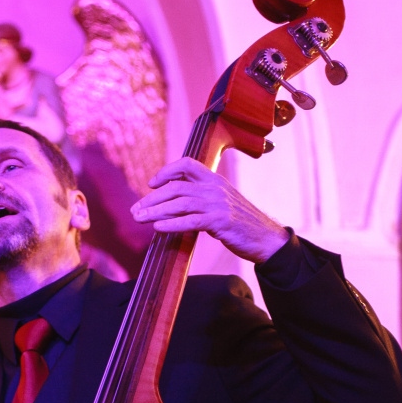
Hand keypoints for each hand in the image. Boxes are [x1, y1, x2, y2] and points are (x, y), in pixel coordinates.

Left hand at [130, 157, 289, 263]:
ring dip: (156, 211)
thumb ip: (202, 200)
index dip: (166, 171)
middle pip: (176, 187)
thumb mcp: (222, 204)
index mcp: (215, 180)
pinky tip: (158, 227)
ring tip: (139, 218)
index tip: (151, 184)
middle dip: (152, 198)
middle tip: (135, 210)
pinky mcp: (220, 222)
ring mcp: (218, 204)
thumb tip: (176, 205)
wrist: (266, 238)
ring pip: (179, 203)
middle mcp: (215, 188)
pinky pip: (190, 221)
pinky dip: (171, 223)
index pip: (187, 164)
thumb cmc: (241, 223)